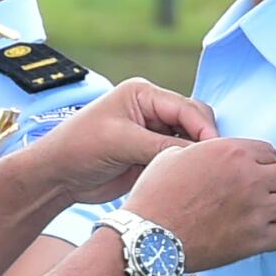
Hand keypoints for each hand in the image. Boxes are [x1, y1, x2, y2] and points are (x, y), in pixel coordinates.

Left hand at [32, 78, 217, 203]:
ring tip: (208, 176)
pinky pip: (180, 159)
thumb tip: (200, 155)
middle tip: (216, 167)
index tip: (218, 153)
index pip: (187, 108)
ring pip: (190, 142)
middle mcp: (152, 110)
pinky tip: (194, 181)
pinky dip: (187, 168)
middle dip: (206, 141)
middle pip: (195, 122)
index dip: (205, 130)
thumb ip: (161, 146)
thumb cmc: (79, 147)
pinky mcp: (151, 155)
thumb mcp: (120, 142)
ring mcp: (153, 133)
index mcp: (144, 94)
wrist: (57, 176)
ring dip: (197, 156)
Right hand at [124, 138, 275, 270]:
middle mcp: (249, 178)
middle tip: (260, 193)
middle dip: (275, 183)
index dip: (261, 163)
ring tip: (264, 213)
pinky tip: (262, 232)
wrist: (149, 236)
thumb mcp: (174, 155)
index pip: (271, 152)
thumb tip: (216, 156)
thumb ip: (206, 151)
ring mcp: (255, 210)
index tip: (252, 173)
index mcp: (231, 151)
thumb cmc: (155, 195)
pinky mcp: (255, 240)